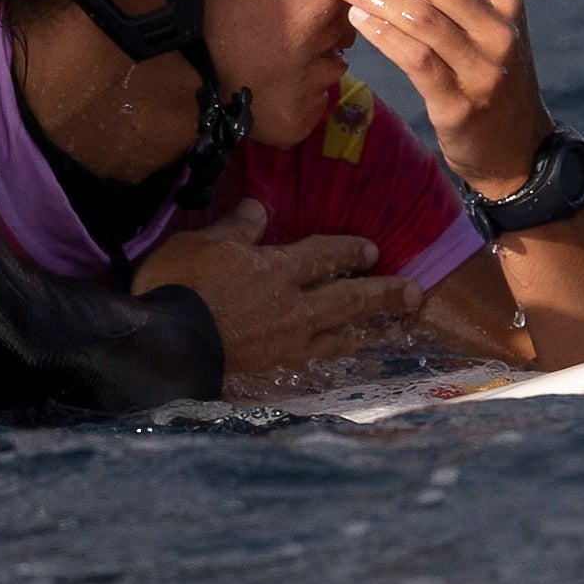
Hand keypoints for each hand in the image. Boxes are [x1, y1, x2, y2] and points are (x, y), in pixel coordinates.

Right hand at [130, 199, 417, 393]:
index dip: (349, 250)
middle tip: (414, 292)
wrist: (168, 346)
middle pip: (349, 299)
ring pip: (343, 339)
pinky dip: (341, 368)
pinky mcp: (279, 376)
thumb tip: (260, 207)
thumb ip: (237, 227)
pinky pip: (321, 371)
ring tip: (397, 330)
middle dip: (384, 294)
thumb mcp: (201, 242)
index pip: (323, 255)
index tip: (372, 250)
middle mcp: (295, 309)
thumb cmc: (179, 286)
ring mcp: (290, 347)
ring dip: (374, 332)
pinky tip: (352, 370)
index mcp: (277, 270)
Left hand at [321, 0, 548, 195]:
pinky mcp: (462, 103)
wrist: (518, 150)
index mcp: (503, 2)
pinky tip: (355, 19)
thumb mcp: (477, 31)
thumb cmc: (482, 78)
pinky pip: (416, 58)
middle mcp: (499, 30)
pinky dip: (383, 34)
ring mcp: (484, 68)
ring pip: (419, 16)